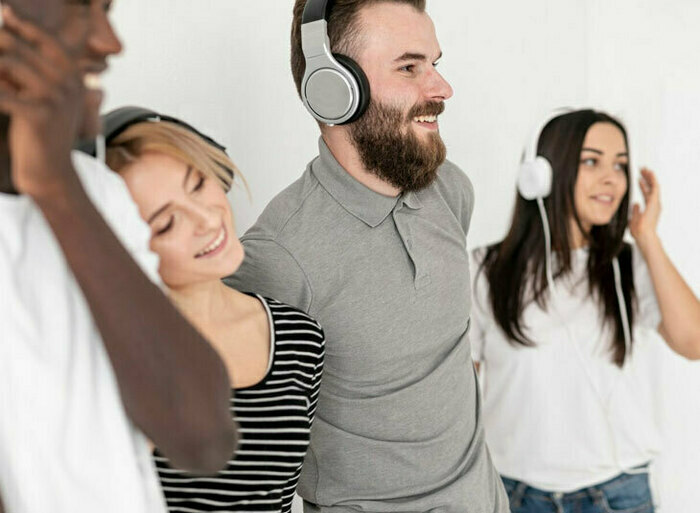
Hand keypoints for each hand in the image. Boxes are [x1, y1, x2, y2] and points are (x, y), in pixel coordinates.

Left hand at [0, 5, 83, 197]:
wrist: (50, 171)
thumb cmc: (39, 133)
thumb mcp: (39, 98)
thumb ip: (28, 73)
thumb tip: (4, 43)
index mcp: (72, 77)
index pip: (47, 40)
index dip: (24, 25)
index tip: (6, 12)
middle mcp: (69, 83)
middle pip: (20, 48)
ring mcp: (56, 98)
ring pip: (9, 63)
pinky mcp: (40, 115)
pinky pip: (2, 93)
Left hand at [629, 168, 660, 249]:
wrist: (643, 235)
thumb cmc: (638, 230)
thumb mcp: (633, 218)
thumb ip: (635, 210)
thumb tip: (635, 203)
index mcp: (649, 207)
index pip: (646, 193)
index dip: (643, 185)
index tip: (639, 178)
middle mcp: (654, 204)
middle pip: (651, 188)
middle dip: (647, 178)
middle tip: (642, 170)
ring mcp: (655, 203)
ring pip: (654, 186)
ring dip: (650, 177)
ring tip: (645, 169)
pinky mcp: (655, 202)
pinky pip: (655, 188)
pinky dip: (652, 180)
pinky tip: (649, 173)